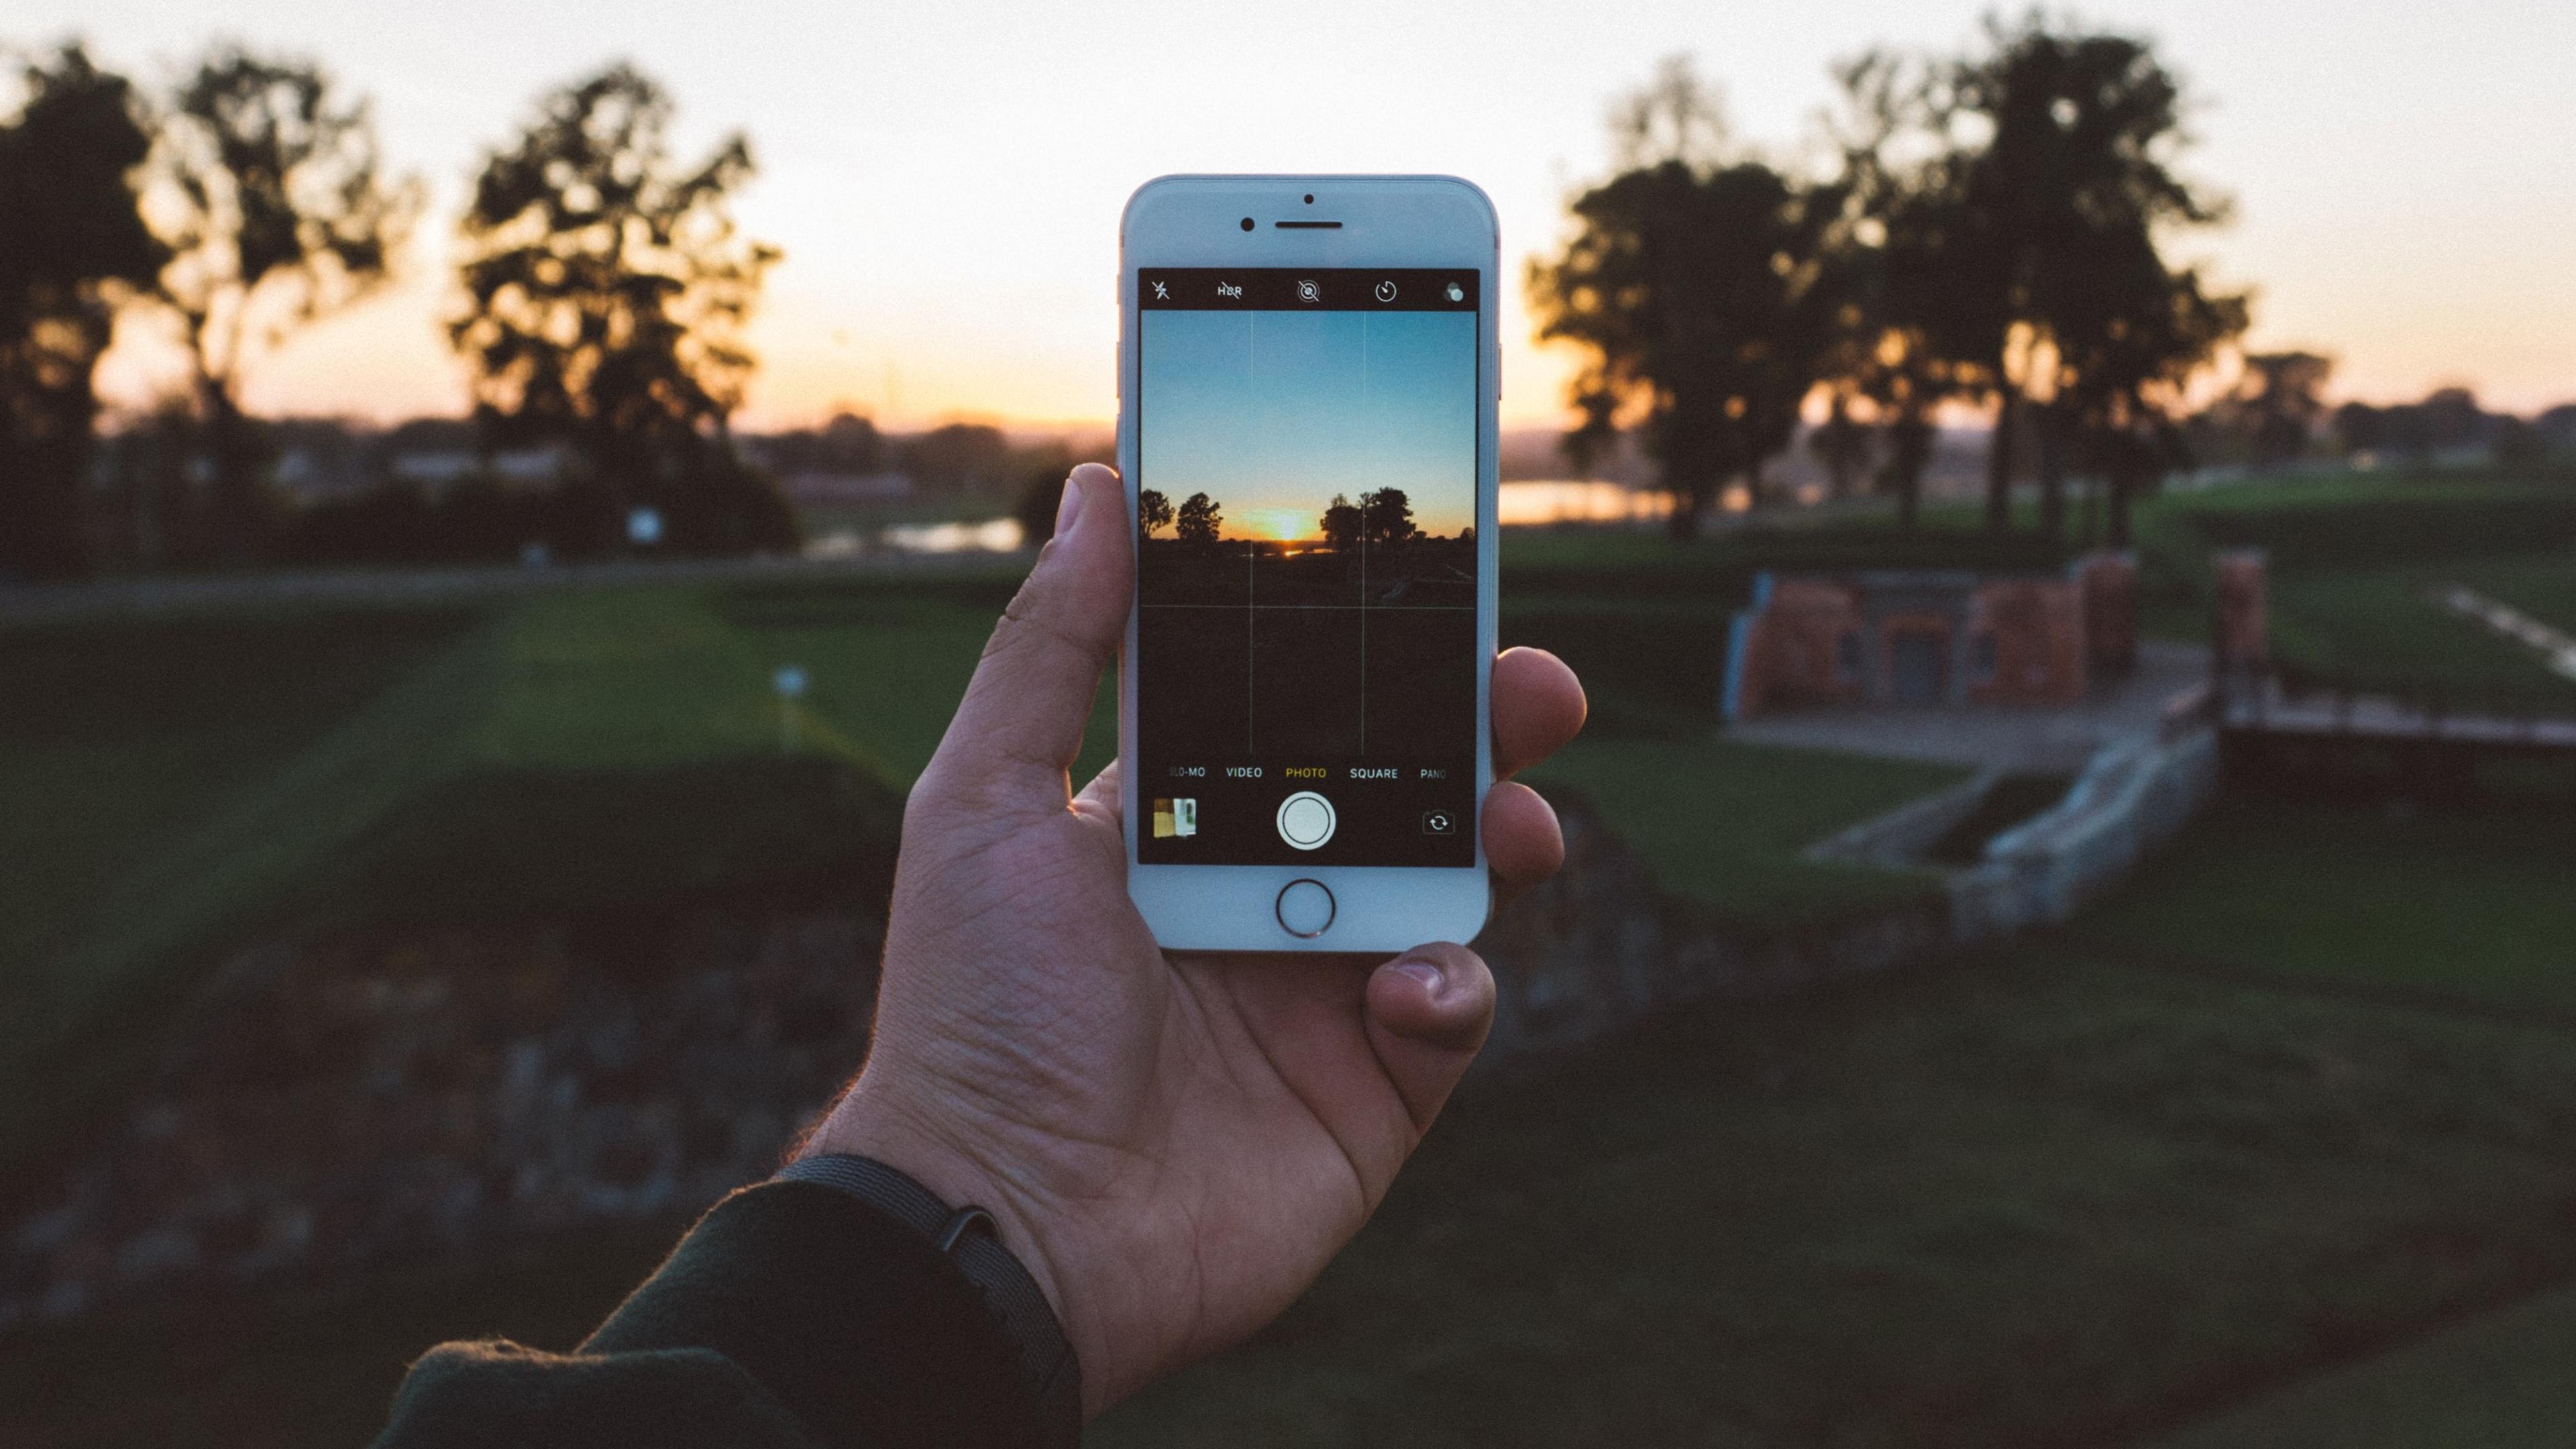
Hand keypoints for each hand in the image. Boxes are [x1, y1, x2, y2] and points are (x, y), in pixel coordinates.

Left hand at [798, 463, 1585, 1415]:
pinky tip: (1404, 986)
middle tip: (1533, 686)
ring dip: (1496, 837)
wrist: (1005, 1225)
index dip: (1369, 651)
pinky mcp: (1368, 1094)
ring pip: (1449, 887)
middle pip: (1400, 787)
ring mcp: (1317, 997)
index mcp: (1174, 823)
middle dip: (1479, 727)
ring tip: (1512, 823)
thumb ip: (1051, 647)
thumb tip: (1094, 488)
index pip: (1294, 711)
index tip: (1437, 583)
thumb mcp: (986, 803)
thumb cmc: (978, 1011)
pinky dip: (1450, 987)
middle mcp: (1255, 899)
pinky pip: (1449, 1015)